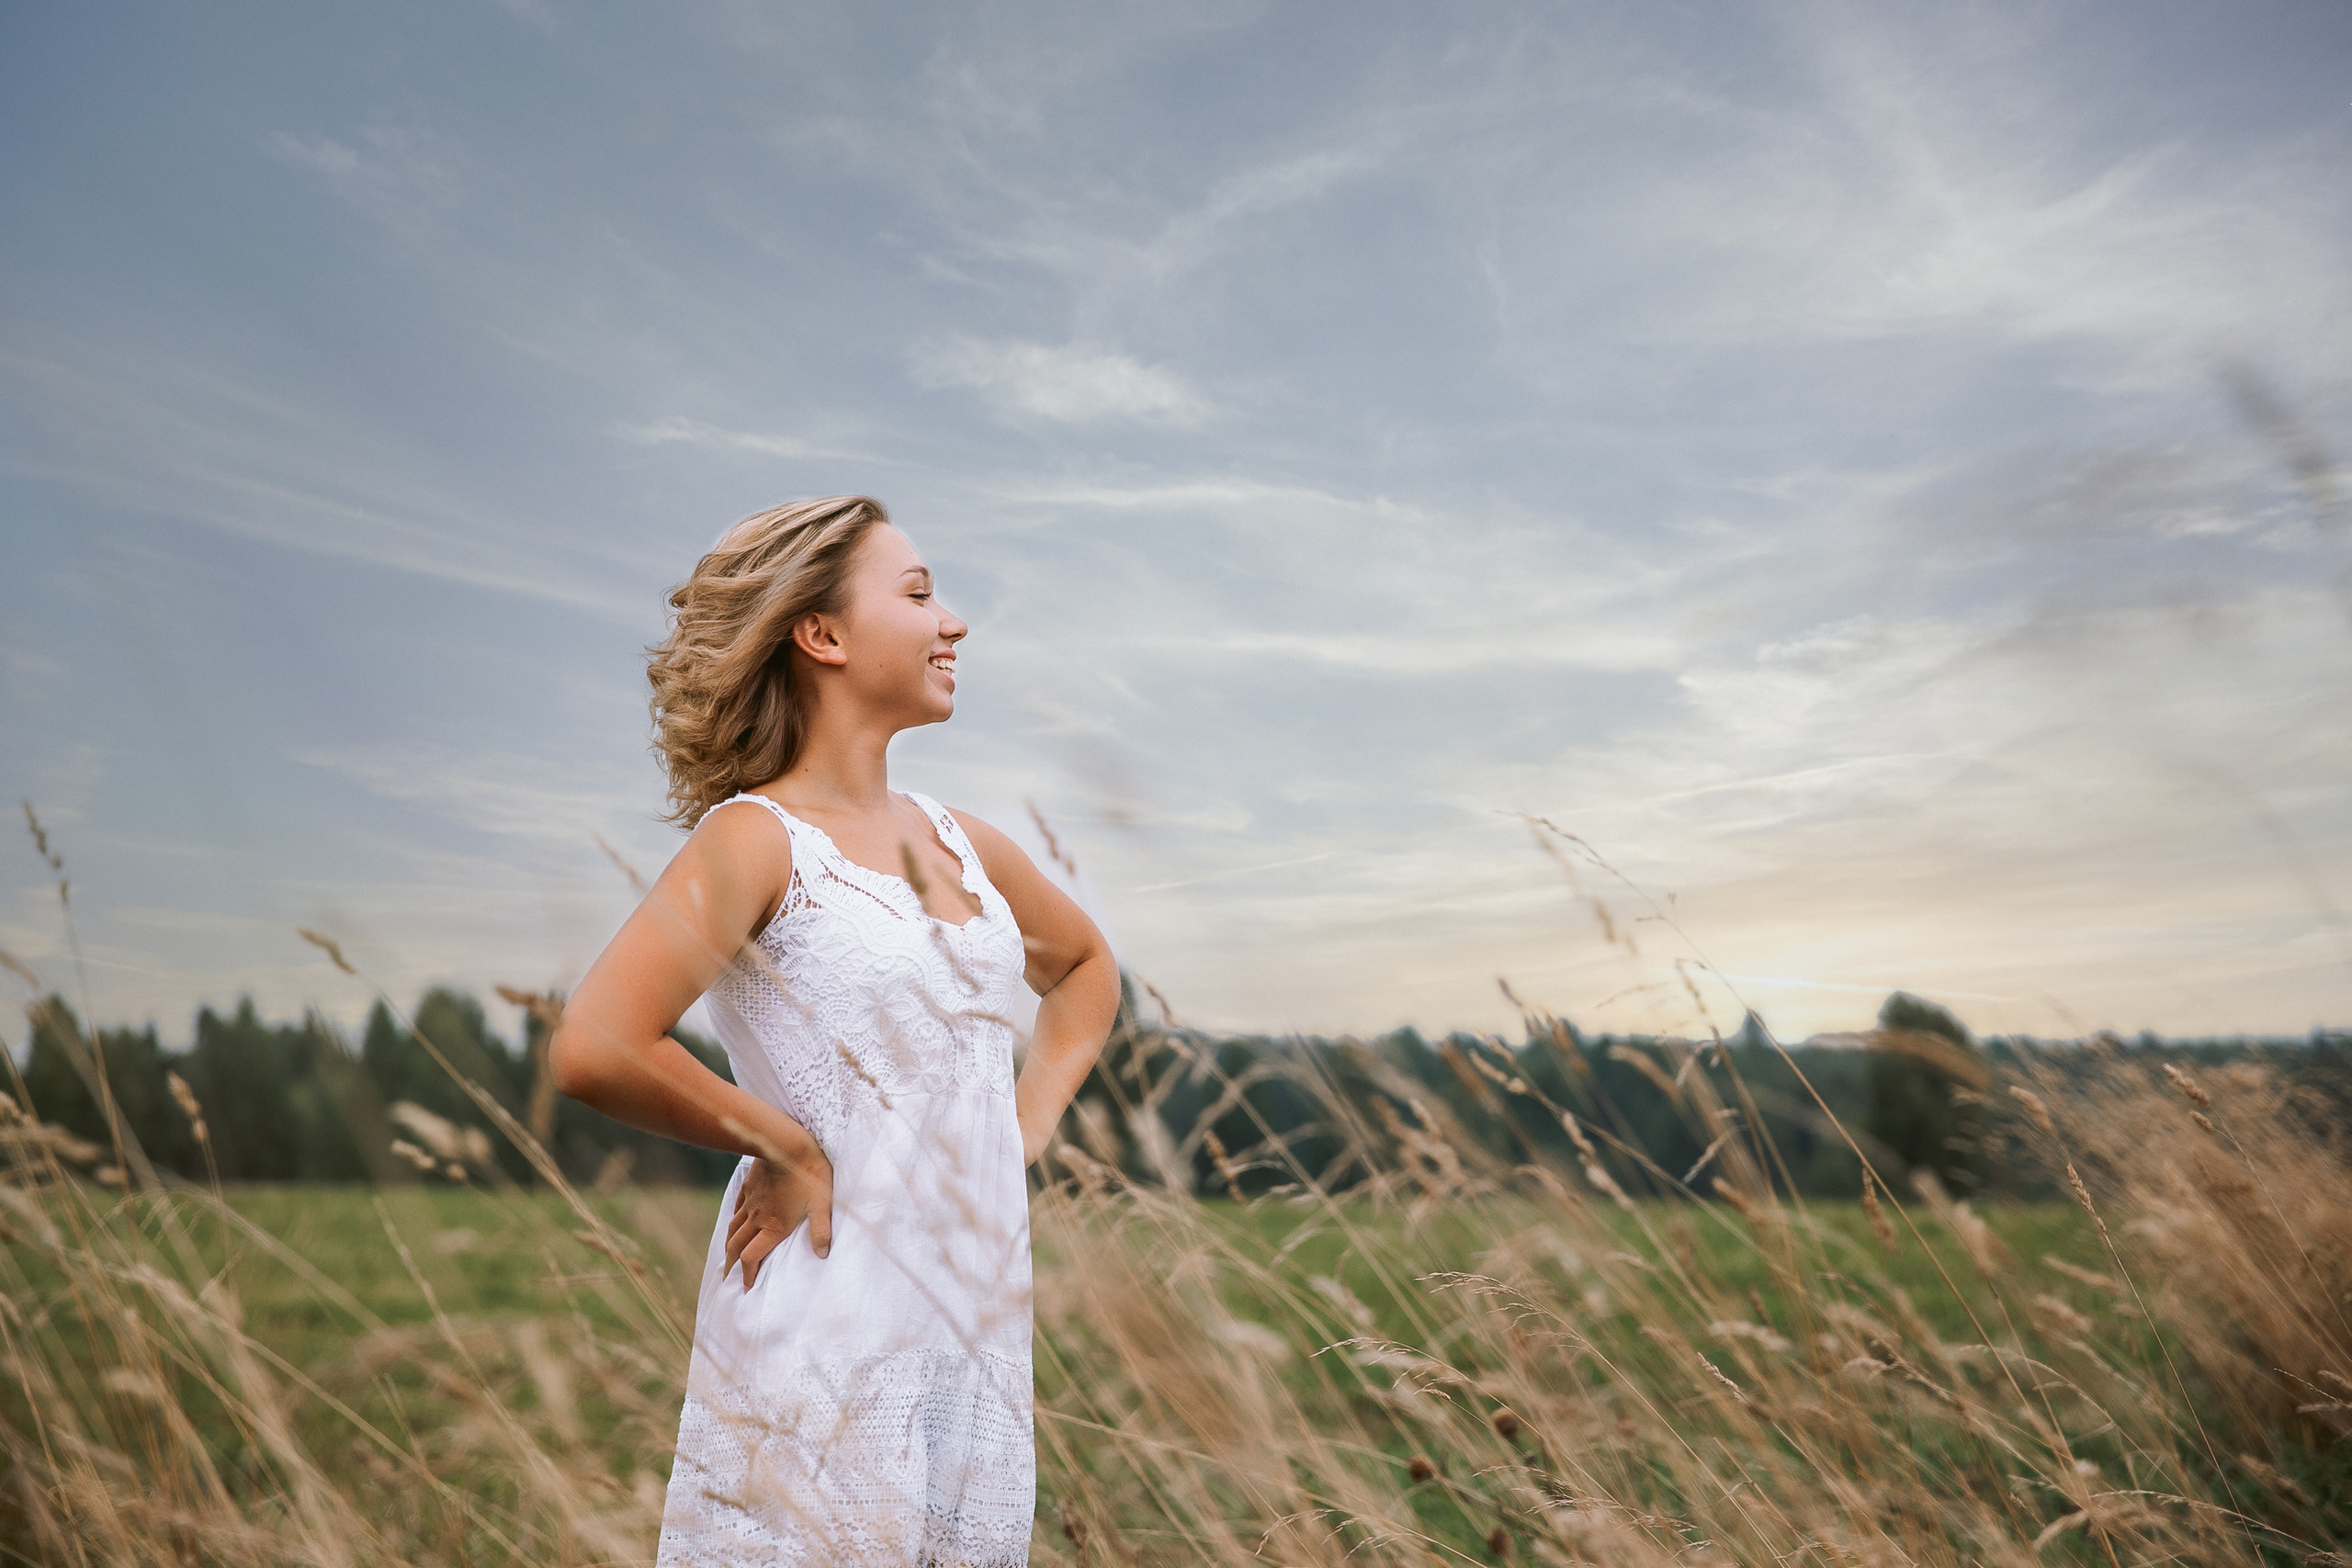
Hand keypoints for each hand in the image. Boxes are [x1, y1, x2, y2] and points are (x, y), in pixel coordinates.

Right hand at [724, 1146, 832, 1288]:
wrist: (787, 1143)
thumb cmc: (809, 1174)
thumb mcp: (822, 1204)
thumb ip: (821, 1231)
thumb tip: (822, 1255)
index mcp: (773, 1226)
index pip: (752, 1257)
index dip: (747, 1275)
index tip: (745, 1288)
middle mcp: (757, 1218)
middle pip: (737, 1247)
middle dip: (732, 1266)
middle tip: (729, 1279)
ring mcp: (750, 1202)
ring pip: (733, 1229)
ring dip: (728, 1247)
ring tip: (727, 1257)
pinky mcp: (748, 1187)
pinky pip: (736, 1209)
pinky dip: (733, 1222)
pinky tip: (734, 1224)